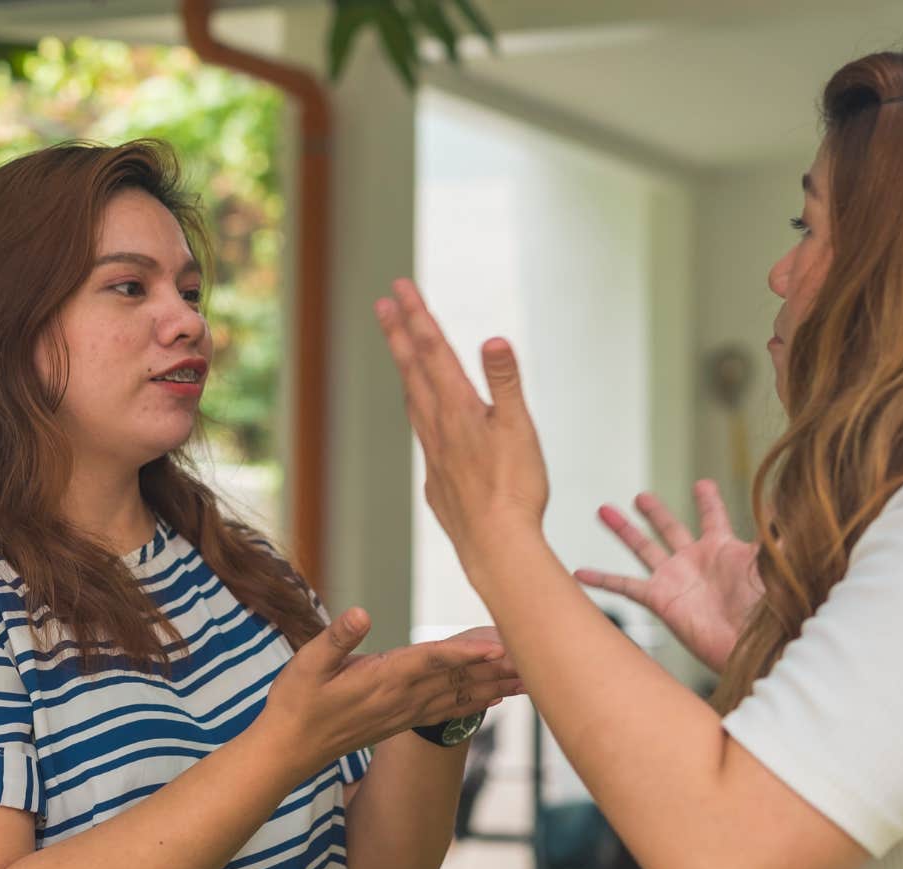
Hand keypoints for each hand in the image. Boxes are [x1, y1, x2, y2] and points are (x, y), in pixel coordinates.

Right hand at [259, 609, 521, 774]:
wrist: (288, 752)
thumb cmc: (294, 704)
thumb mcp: (305, 665)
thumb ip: (336, 639)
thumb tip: (360, 613)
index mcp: (382, 679)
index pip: (432, 660)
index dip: (467, 651)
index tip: (500, 645)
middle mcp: (401, 698)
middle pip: (458, 677)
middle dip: (498, 666)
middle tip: (539, 656)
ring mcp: (404, 713)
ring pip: (460, 695)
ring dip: (496, 685)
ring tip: (531, 677)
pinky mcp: (401, 721)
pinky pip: (448, 710)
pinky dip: (475, 703)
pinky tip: (496, 699)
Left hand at [375, 279, 548, 571]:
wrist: (495, 547)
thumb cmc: (514, 489)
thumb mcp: (519, 429)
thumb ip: (505, 383)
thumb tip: (493, 339)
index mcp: (458, 408)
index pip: (434, 351)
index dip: (417, 316)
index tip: (400, 288)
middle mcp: (438, 427)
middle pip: (414, 371)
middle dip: (400, 333)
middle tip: (383, 304)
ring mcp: (434, 455)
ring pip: (414, 402)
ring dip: (405, 371)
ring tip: (399, 351)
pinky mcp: (437, 482)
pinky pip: (423, 437)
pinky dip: (419, 414)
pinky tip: (425, 420)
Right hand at [575, 480, 762, 672]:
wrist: (751, 647)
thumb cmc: (767, 609)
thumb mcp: (771, 565)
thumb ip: (773, 536)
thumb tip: (782, 504)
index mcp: (723, 549)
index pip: (713, 518)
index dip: (708, 501)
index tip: (702, 484)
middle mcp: (695, 561)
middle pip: (670, 528)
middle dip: (655, 511)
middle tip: (641, 496)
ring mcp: (674, 579)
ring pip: (642, 548)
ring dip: (623, 530)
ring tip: (604, 510)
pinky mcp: (660, 600)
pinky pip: (625, 586)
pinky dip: (602, 579)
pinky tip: (580, 573)